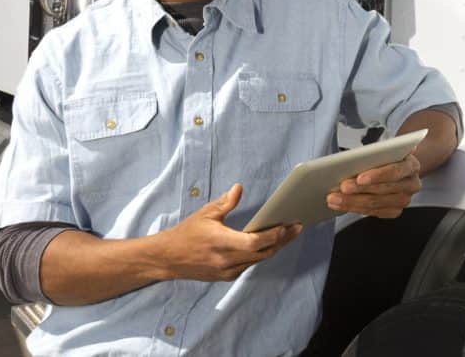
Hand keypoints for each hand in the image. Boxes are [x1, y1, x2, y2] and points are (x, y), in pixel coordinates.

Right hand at [155, 183, 301, 281]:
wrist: (167, 259)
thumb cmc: (186, 233)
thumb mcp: (205, 213)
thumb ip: (225, 202)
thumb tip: (239, 187)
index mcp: (221, 242)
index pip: (254, 242)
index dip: (272, 236)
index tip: (286, 226)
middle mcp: (225, 260)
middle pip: (262, 252)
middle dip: (282, 240)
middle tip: (298, 227)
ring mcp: (226, 271)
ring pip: (258, 260)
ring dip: (275, 247)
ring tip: (289, 233)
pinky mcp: (226, 277)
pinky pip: (249, 265)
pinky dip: (260, 254)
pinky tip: (270, 243)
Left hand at [326, 153, 421, 218]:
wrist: (398, 167)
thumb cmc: (387, 157)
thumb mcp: (383, 150)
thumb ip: (374, 154)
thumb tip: (352, 160)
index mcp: (411, 165)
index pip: (394, 171)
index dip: (377, 175)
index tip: (359, 178)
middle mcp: (412, 184)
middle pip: (382, 190)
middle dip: (358, 190)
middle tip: (340, 188)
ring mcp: (405, 200)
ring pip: (375, 203)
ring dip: (352, 202)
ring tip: (333, 198)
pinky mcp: (395, 211)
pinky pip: (373, 212)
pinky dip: (355, 208)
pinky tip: (340, 205)